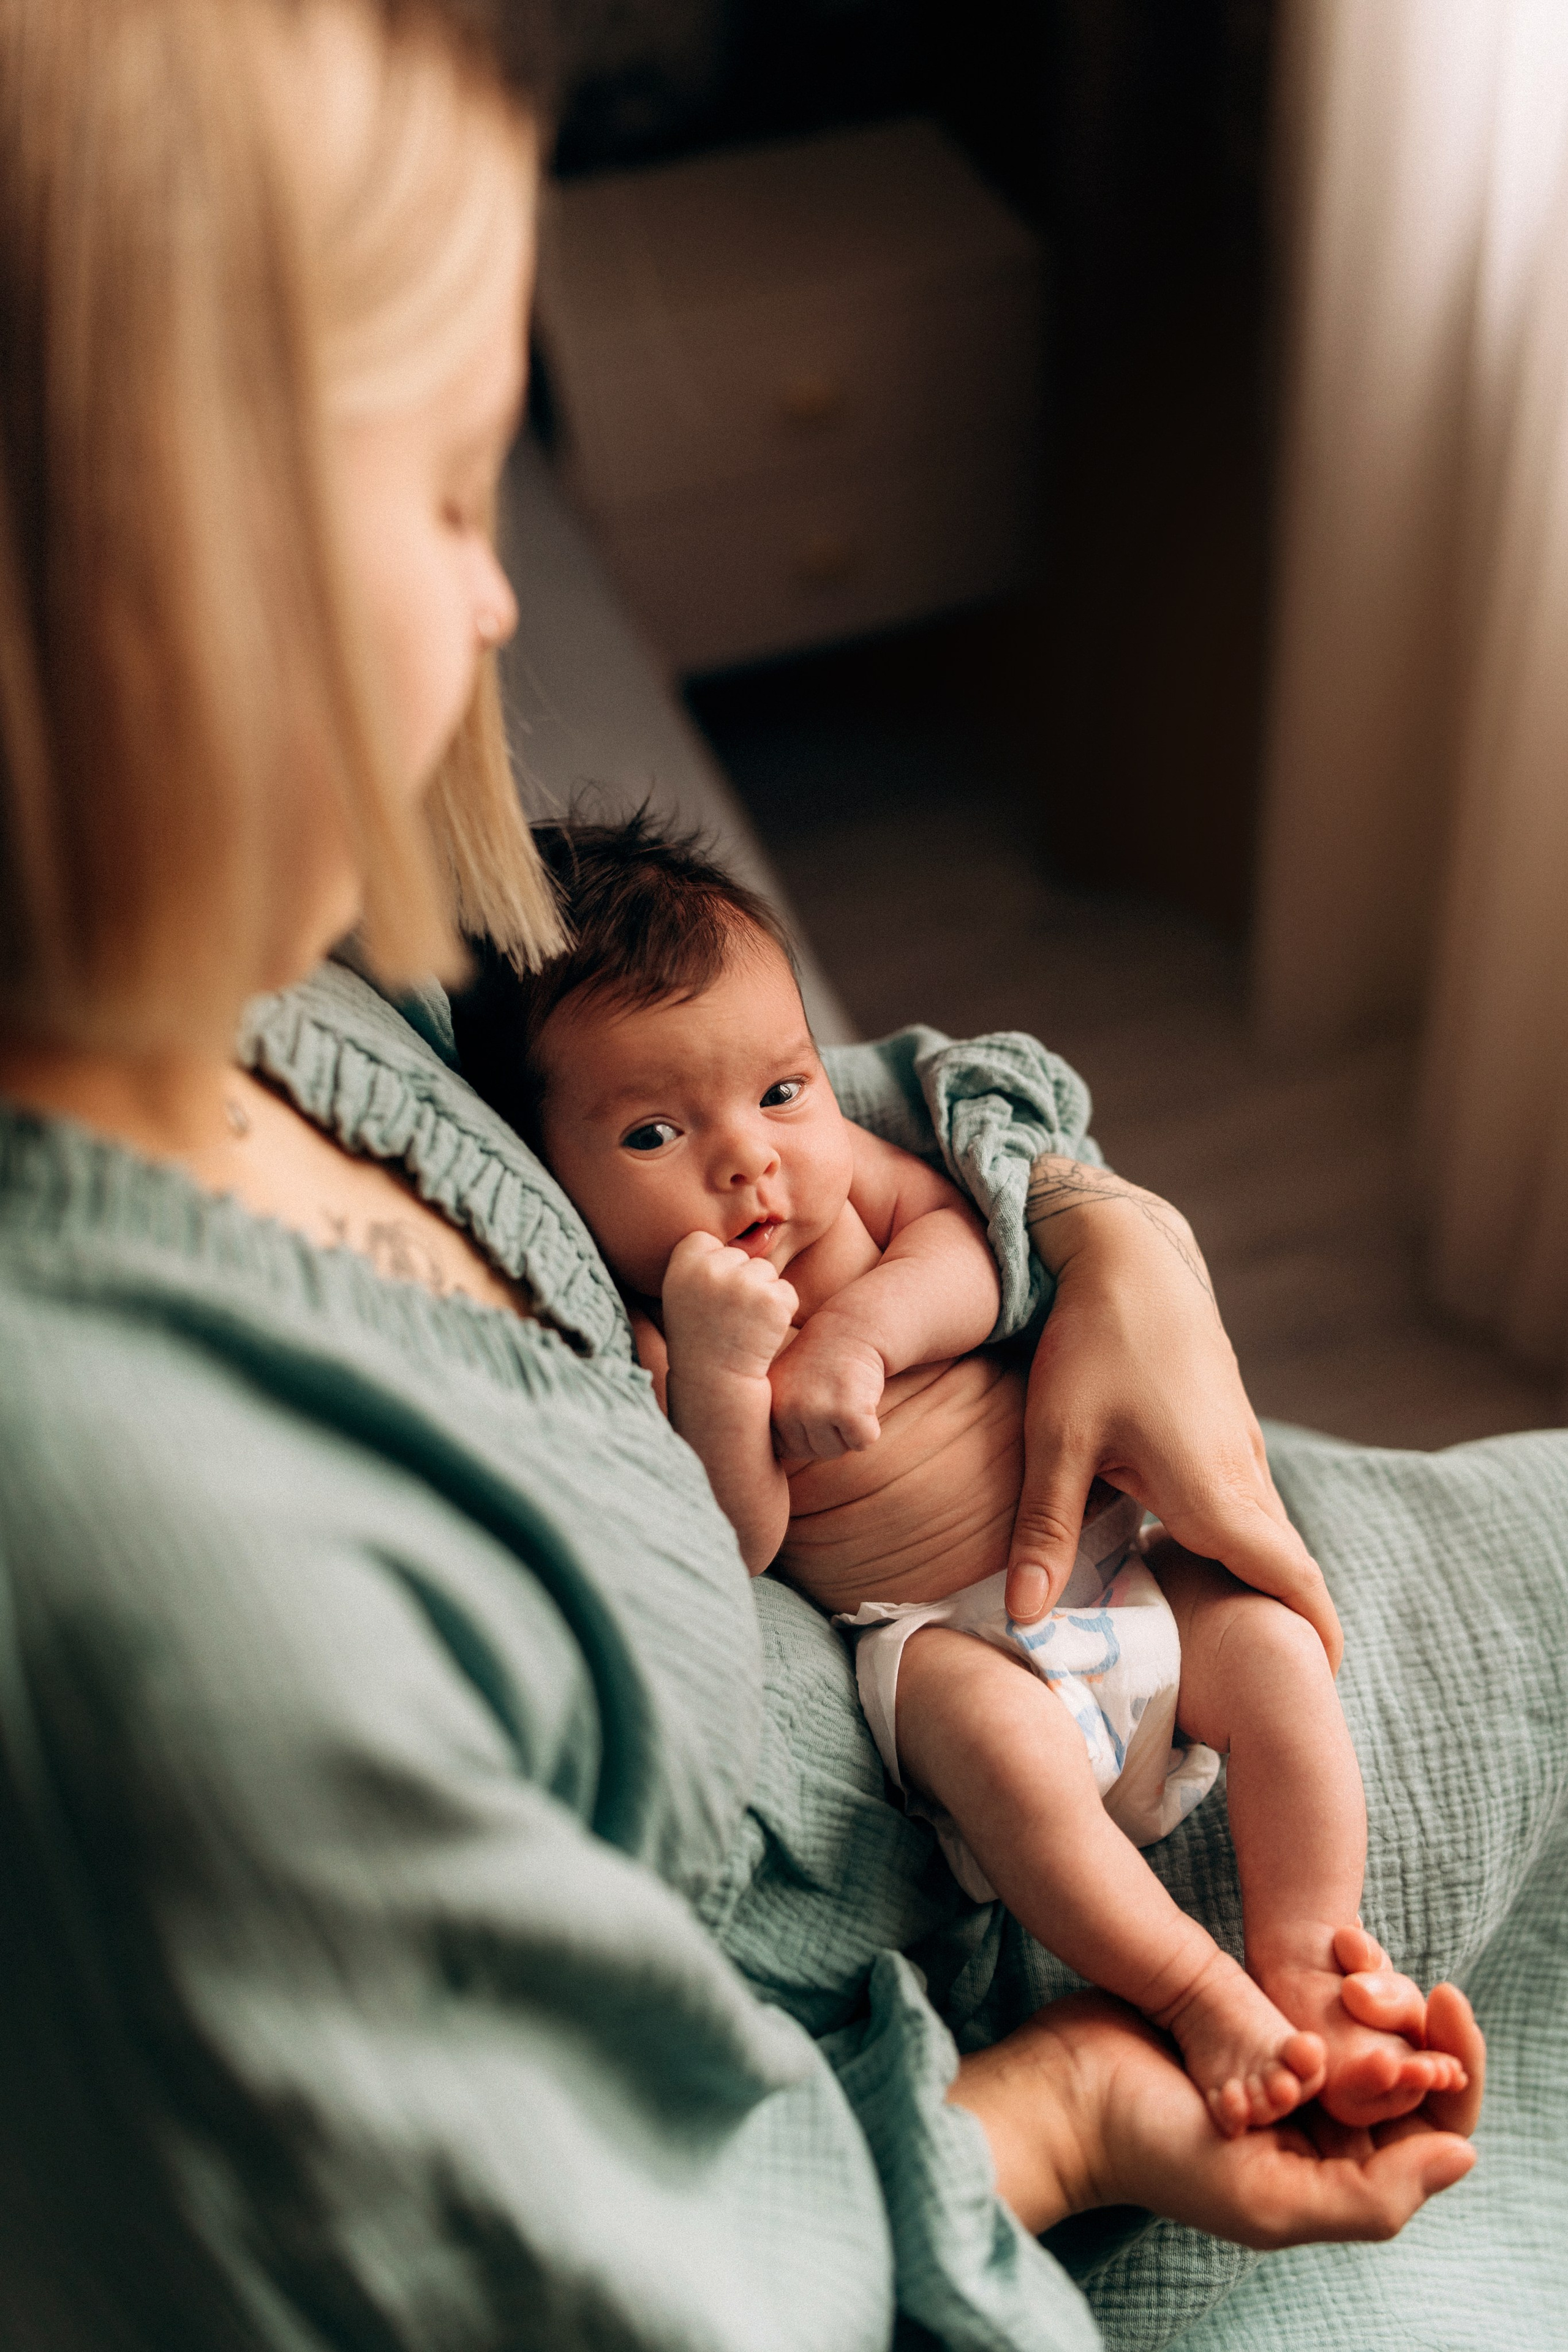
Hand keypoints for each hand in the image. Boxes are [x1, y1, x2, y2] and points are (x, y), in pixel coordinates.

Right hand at [661, 1231, 796, 1384]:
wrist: (715, 1380)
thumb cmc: (699, 1334)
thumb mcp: (684, 1291)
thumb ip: (705, 1260)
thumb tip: (761, 1228)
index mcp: (683, 1263)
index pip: (706, 1241)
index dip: (712, 1268)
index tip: (706, 1297)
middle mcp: (712, 1268)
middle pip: (741, 1256)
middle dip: (740, 1282)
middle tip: (725, 1315)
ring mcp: (744, 1283)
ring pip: (766, 1272)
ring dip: (762, 1296)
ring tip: (742, 1324)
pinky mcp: (773, 1300)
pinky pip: (786, 1291)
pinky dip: (780, 1310)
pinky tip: (759, 1331)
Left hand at [768, 1315, 885, 1459]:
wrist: (852, 1328)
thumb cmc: (819, 1364)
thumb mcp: (782, 1388)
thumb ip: (773, 1422)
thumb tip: (764, 1466)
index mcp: (767, 1406)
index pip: (785, 1451)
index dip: (805, 1433)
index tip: (813, 1400)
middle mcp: (787, 1408)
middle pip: (813, 1453)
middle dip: (829, 1431)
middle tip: (832, 1394)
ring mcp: (816, 1409)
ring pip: (837, 1451)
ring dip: (848, 1430)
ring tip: (844, 1393)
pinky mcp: (848, 1410)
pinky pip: (863, 1442)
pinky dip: (869, 1426)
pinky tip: (861, 1396)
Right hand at [951, 1971, 1482, 2245]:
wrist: (1067, 2090)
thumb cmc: (1156, 2154)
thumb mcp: (1271, 2203)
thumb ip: (1371, 2195)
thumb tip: (1463, 2154)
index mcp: (1331, 2178)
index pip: (1426, 2134)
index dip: (1448, 2076)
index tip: (1442, 2014)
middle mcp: (1317, 2131)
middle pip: (1403, 2080)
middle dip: (1408, 2027)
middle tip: (1383, 1978)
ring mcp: (1285, 2075)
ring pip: (1368, 2034)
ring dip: (1376, 1993)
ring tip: (1356, 1953)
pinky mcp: (1253, 2028)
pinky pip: (1324, 2000)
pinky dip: (1343, 1974)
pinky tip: (1341, 1942)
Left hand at [1005, 1160, 1340, 1668]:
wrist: (1129, 1252)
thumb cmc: (1093, 1341)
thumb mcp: (1057, 1440)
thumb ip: (1045, 1533)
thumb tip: (1025, 1621)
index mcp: (1213, 1489)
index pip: (1288, 1578)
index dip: (1311, 1635)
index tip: (1316, 1685)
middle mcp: (1242, 1473)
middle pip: (1281, 1566)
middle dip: (1279, 1625)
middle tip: (1262, 1688)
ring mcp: (1240, 1448)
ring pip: (1261, 1532)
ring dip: (1253, 1582)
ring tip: (1225, 1642)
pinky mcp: (1225, 1428)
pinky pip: (1243, 1502)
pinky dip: (1234, 1542)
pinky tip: (1188, 1562)